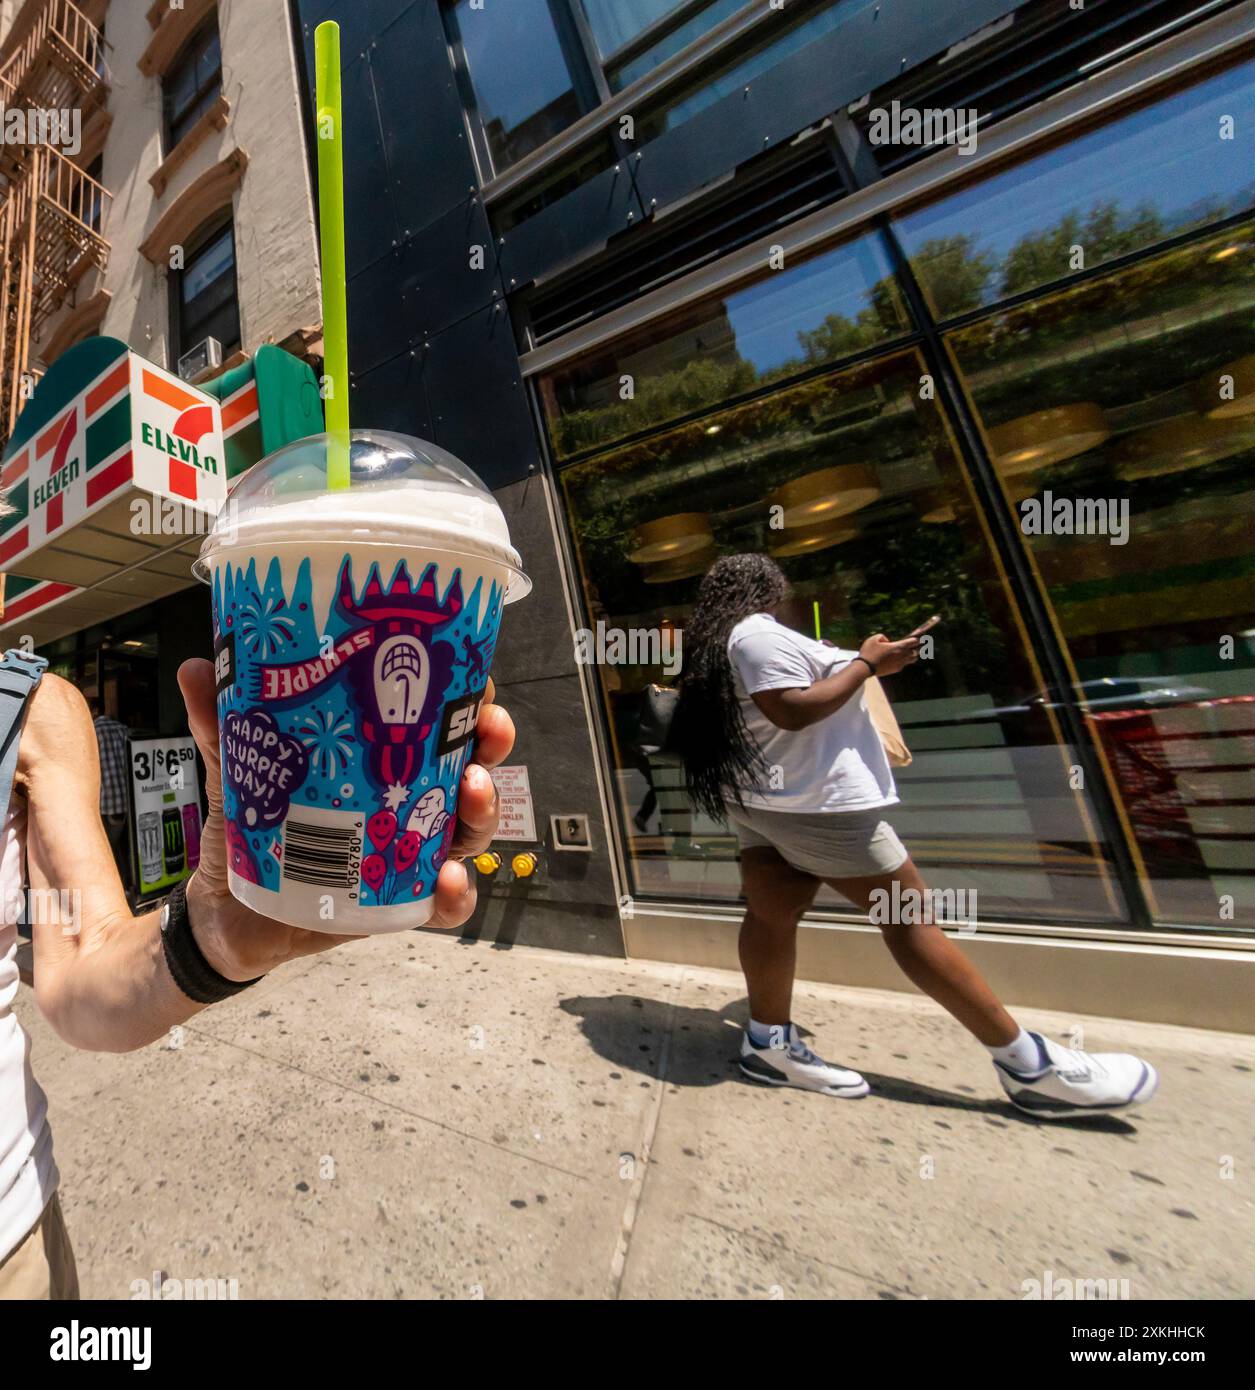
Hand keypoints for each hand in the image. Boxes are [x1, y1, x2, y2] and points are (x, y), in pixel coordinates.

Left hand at [176, 659, 515, 981]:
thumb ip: (222, 724)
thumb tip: (196, 667)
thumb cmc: (248, 828)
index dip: (468, 700)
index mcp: (381, 760)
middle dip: (491, 745)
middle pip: (471, 767)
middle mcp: (407, 802)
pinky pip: (443, 903)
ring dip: (483, 809)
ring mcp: (408, 852)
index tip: (476, 681)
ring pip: (469, 830)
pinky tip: (448, 878)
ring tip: (471, 792)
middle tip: (490, 729)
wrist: (222, 911)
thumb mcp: (239, 770)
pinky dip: (456, 894)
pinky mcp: (397, 902)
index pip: (440, 722)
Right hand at [859, 632, 919, 676]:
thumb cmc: (869, 652)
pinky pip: (904, 664)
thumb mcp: (874, 639)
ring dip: (914, 654)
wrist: (864, 668)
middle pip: (917, 651)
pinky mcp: (896, 669)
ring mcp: (900, 664)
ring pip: (913, 659)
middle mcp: (902, 656)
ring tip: (914, 651)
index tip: (921, 636)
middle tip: (923, 644)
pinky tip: (902, 657)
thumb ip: (882, 636)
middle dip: (920, 647)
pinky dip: (905, 660)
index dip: (918, 638)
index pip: (913, 641)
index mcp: (898, 647)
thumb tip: (887, 641)